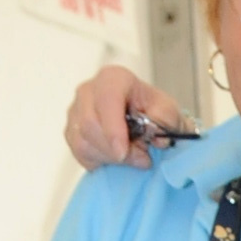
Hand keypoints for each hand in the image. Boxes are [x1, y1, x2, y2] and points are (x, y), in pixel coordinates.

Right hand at [64, 66, 194, 170]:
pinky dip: (101, 162)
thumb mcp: (169, 111)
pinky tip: (116, 157)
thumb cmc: (155, 113)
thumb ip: (165, 118)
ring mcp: (76, 111)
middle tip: (141, 158)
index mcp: (114, 78)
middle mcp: (89, 90)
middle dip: (115, 150)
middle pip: (90, 124)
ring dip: (110, 158)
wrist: (147, 121)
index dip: (112, 128)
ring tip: (133, 156)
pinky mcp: (71, 132)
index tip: (122, 152)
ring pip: (82, 142)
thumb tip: (154, 132)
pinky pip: (80, 153)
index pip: (106, 99)